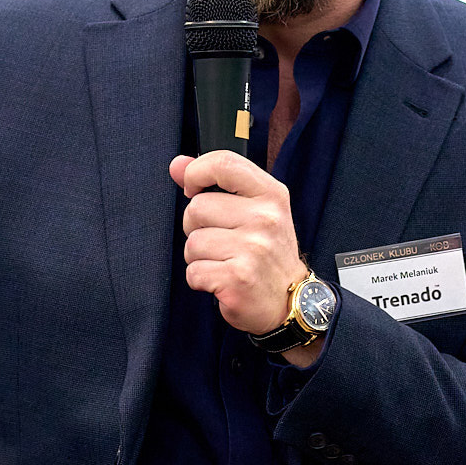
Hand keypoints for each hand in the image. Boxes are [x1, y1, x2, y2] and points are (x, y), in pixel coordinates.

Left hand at [172, 151, 305, 338]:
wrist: (288, 301)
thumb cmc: (267, 253)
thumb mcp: (253, 210)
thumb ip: (215, 183)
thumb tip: (177, 165)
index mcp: (271, 195)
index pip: (223, 163)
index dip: (196, 172)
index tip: (192, 189)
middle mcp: (265, 219)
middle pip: (196, 207)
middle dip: (195, 227)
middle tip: (220, 241)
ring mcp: (253, 249)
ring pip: (192, 242)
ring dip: (198, 257)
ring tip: (223, 262)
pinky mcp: (238, 278)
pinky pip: (194, 271)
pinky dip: (200, 279)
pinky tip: (221, 281)